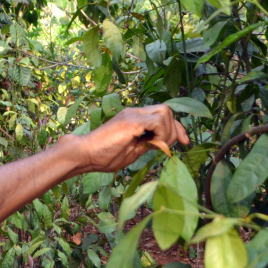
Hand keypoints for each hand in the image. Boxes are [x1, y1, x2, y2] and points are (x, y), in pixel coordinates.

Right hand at [73, 104, 189, 172]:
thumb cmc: (102, 156)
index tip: (184, 142)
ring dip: (167, 132)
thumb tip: (163, 144)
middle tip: (165, 147)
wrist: (83, 154)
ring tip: (155, 147)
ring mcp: (132, 115)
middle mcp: (135, 112)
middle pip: (167, 110)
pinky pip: (158, 121)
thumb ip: (148, 144)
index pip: (163, 115)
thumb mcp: (132, 151)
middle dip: (174, 130)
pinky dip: (161, 134)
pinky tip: (152, 145)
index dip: (177, 128)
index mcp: (135, 118)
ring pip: (166, 112)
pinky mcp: (131, 121)